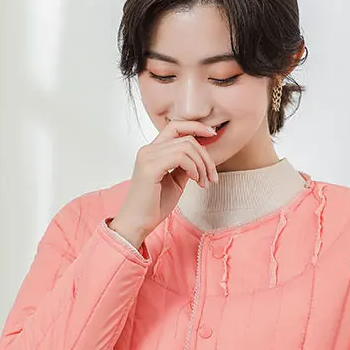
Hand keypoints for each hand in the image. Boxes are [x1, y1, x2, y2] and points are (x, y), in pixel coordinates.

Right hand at [110, 120, 219, 246]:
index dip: (196, 126)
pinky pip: (181, 157)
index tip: (212, 134)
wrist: (137, 223)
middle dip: (206, 156)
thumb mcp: (175, 182)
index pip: (176, 126)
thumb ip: (185, 167)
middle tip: (212, 177)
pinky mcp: (150, 167)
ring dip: (202, 165)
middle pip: (186, 138)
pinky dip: (194, 168)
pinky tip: (195, 181)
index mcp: (153, 151)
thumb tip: (201, 157)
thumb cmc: (153, 206)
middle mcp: (148, 149)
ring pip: (187, 146)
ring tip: (203, 182)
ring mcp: (148, 156)